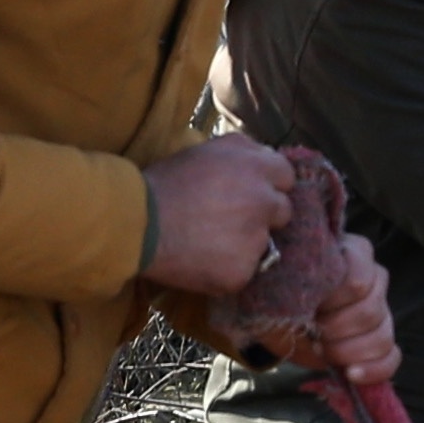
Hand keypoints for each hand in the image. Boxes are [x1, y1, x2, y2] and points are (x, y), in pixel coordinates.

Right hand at [139, 132, 295, 293]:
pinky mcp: (242, 271)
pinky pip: (245, 271)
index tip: (251, 193)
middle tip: (230, 219)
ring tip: (210, 241)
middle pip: (283, 211)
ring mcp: (256, 239)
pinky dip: (228, 268)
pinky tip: (203, 260)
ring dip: (246, 243)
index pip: (286, 176)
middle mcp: (263, 201)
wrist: (137, 225)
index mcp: (256, 167)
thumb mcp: (205, 151)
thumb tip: (263, 157)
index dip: (269, 185)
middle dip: (263, 215)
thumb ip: (241, 151)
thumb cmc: (165, 183)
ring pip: (264, 243)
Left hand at [251, 230, 398, 387]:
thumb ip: (302, 282)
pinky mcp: (382, 339)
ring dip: (348, 351)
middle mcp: (375, 279)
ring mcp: (382, 310)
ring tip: (323, 350)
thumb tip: (312, 301)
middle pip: (370, 311)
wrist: (279, 319)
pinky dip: (372, 370)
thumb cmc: (283, 295)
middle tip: (314, 332)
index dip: (333, 302)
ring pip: (382, 336)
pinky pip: (392, 357)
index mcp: (354, 254)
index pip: (358, 281)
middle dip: (336, 330)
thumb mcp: (285, 285)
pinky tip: (351, 373)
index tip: (311, 309)